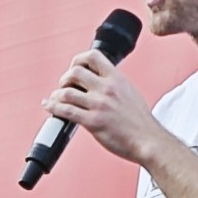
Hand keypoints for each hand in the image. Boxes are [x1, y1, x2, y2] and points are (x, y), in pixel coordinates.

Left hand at [41, 50, 171, 164]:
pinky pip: (66, 111)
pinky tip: (49, 106)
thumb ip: (114, 84)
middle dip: (64, 79)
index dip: (78, 60)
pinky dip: (53, 107)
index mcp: (117, 79)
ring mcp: (99, 105)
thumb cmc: (140, 121)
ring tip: (56, 99)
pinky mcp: (93, 122)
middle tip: (64, 87)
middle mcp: (107, 89)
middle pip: (75, 72)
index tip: (73, 67)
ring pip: (66, 92)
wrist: (148, 140)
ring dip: (57, 95)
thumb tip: (99, 80)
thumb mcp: (130, 92)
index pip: (93, 56)